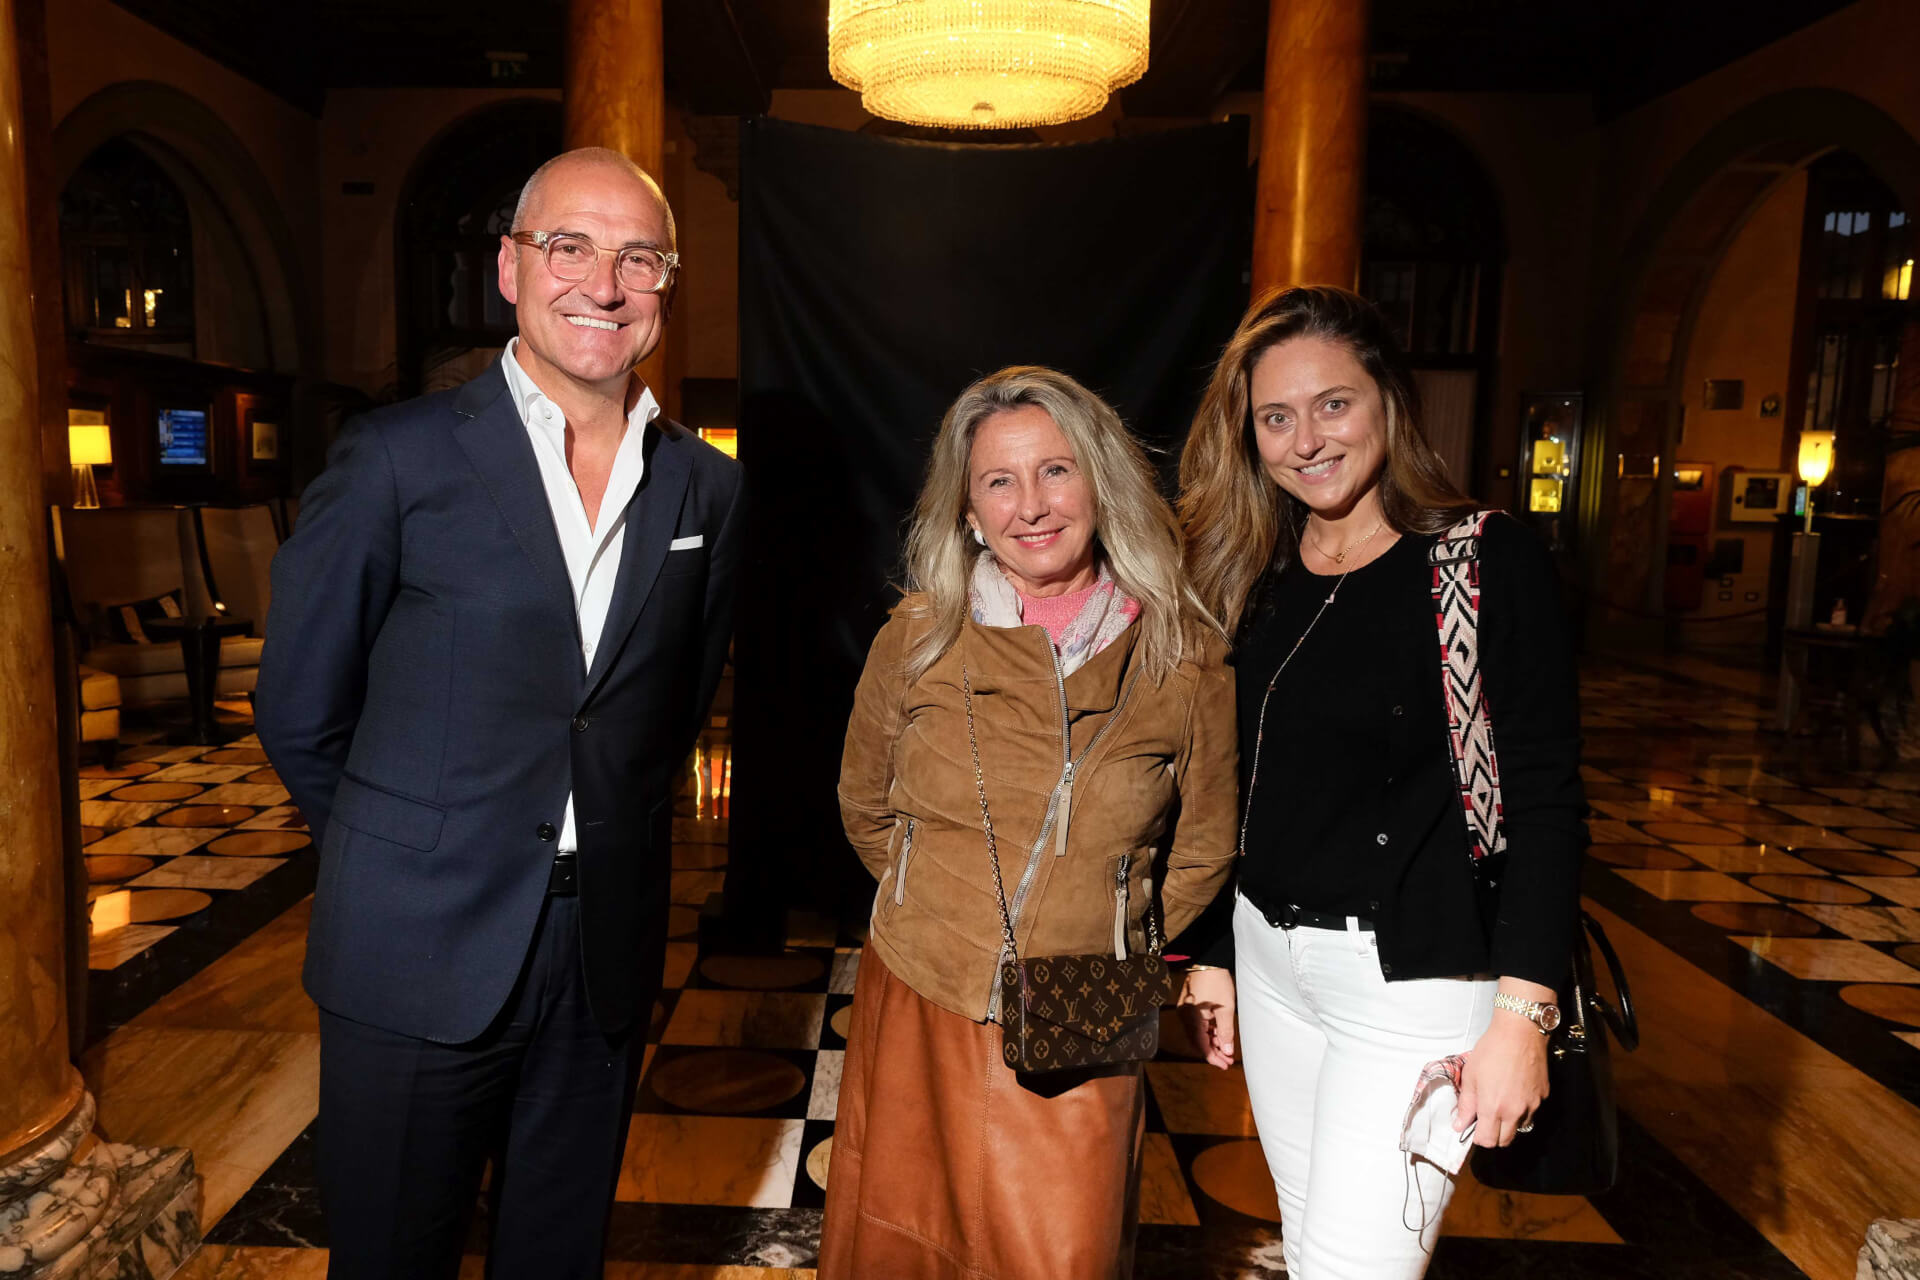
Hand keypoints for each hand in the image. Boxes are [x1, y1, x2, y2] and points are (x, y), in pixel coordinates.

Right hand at [1176, 967, 1237, 1068]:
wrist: (1207, 961)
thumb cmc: (1217, 982)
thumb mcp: (1226, 1009)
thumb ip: (1226, 1032)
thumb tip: (1227, 1051)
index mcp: (1192, 1020)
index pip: (1202, 1046)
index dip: (1214, 1058)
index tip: (1226, 1065)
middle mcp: (1185, 1018)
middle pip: (1198, 1043)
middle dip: (1213, 1052)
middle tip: (1228, 1060)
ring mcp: (1186, 1012)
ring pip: (1198, 1035)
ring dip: (1212, 1042)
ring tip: (1227, 1048)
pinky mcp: (1189, 1007)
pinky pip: (1197, 1026)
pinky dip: (1208, 1032)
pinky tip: (1219, 1035)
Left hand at [1455, 989, 1551, 1147]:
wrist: (1520, 1032)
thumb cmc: (1491, 1050)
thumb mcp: (1471, 1075)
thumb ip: (1466, 1104)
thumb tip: (1460, 1125)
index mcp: (1493, 1107)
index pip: (1487, 1141)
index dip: (1478, 1138)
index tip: (1474, 1128)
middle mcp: (1514, 1112)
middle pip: (1505, 1141)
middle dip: (1494, 1136)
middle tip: (1486, 1119)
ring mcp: (1532, 1105)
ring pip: (1520, 1127)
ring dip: (1509, 1123)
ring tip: (1501, 1102)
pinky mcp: (1543, 1096)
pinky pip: (1531, 1112)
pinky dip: (1523, 1109)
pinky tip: (1515, 1092)